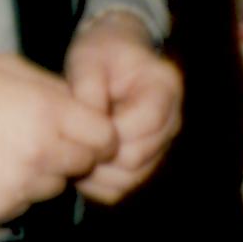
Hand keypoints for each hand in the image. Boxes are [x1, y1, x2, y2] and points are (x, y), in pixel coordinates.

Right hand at [0, 53, 121, 225]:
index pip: (105, 138)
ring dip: (44, 174)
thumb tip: (85, 107)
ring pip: (55, 188)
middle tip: (44, 139)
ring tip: (8, 151)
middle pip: (85, 166)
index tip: (84, 131)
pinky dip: (16, 192)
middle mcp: (40, 152)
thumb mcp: (10, 68)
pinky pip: (25, 205)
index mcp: (48, 111)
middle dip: (74, 154)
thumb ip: (54, 89)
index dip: (98, 134)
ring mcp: (18, 185)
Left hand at [64, 13, 184, 204]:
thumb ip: (88, 89)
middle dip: (99, 152)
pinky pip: (121, 189)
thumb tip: (90, 130)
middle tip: (71, 139)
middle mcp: (171, 122)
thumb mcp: (88, 58)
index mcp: (165, 89)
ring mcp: (160, 146)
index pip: (144, 125)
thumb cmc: (101, 53)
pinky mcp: (144, 163)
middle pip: (136, 158)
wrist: (112, 57)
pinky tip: (79, 163)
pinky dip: (96, 184)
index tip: (82, 121)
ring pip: (129, 180)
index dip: (108, 131)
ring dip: (95, 172)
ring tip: (73, 150)